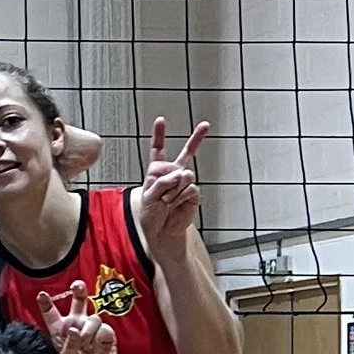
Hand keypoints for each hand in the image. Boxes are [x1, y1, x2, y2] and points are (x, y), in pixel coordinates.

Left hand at [46, 278, 121, 353]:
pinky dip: (99, 337)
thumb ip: (69, 345)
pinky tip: (97, 347)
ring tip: (86, 343)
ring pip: (92, 317)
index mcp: (61, 332)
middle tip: (77, 285)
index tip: (41, 294)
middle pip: (78, 302)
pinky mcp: (106, 334)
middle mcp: (77, 326)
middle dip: (79, 291)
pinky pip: (104, 328)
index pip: (51, 315)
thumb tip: (73, 330)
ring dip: (88, 329)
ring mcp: (92, 329)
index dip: (46, 304)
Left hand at [140, 116, 209, 248]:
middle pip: (187, 152)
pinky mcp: (193, 193)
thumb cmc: (151, 215)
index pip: (158, 150)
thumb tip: (180, 174)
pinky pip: (189, 188)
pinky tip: (175, 204)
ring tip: (167, 200)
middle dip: (197, 138)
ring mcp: (185, 182)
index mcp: (157, 171)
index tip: (161, 120)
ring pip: (184, 174)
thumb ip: (161, 181)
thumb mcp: (148, 195)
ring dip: (173, 189)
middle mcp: (173, 173)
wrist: (162, 232)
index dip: (160, 135)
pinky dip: (179, 197)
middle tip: (206, 125)